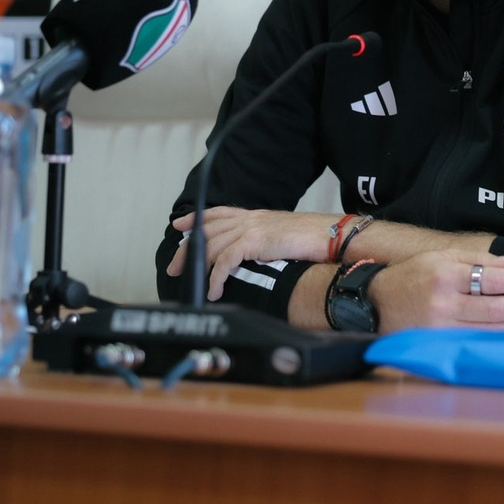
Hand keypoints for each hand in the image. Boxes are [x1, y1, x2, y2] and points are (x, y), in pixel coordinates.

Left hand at [166, 207, 338, 300]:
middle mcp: (250, 219)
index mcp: (256, 215)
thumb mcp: (282, 235)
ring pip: (212, 245)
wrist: (329, 235)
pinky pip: (224, 261)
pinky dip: (215, 277)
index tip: (180, 226)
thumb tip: (255, 256)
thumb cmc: (313, 238)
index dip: (196, 218)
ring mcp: (251, 228)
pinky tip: (214, 290)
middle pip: (207, 230)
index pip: (218, 213)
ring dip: (198, 267)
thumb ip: (265, 240)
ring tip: (192, 284)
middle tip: (174, 267)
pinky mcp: (254, 241)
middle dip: (187, 249)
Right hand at [373, 250, 503, 331]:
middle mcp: (443, 303)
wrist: (374, 303)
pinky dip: (497, 342)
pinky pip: (473, 343)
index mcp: (445, 276)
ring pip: (486, 330)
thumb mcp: (439, 257)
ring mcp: (440, 328)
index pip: (489, 279)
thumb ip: (474, 259)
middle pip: (492, 308)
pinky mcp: (437, 344)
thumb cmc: (411, 276)